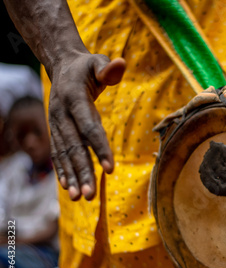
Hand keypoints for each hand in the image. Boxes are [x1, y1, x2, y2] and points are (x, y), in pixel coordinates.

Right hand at [48, 53, 125, 200]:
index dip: (99, 147)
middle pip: (73, 146)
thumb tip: (120, 64)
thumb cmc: (86, 67)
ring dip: (72, 176)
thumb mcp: (96, 61)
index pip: (88, 127)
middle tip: (90, 195)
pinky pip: (58, 153)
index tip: (110, 169)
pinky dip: (63, 171)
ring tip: (80, 198)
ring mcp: (55, 124)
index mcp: (72, 98)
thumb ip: (107, 67)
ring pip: (64, 154)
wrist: (62, 67)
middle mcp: (60, 114)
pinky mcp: (55, 131)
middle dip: (82, 171)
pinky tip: (69, 188)